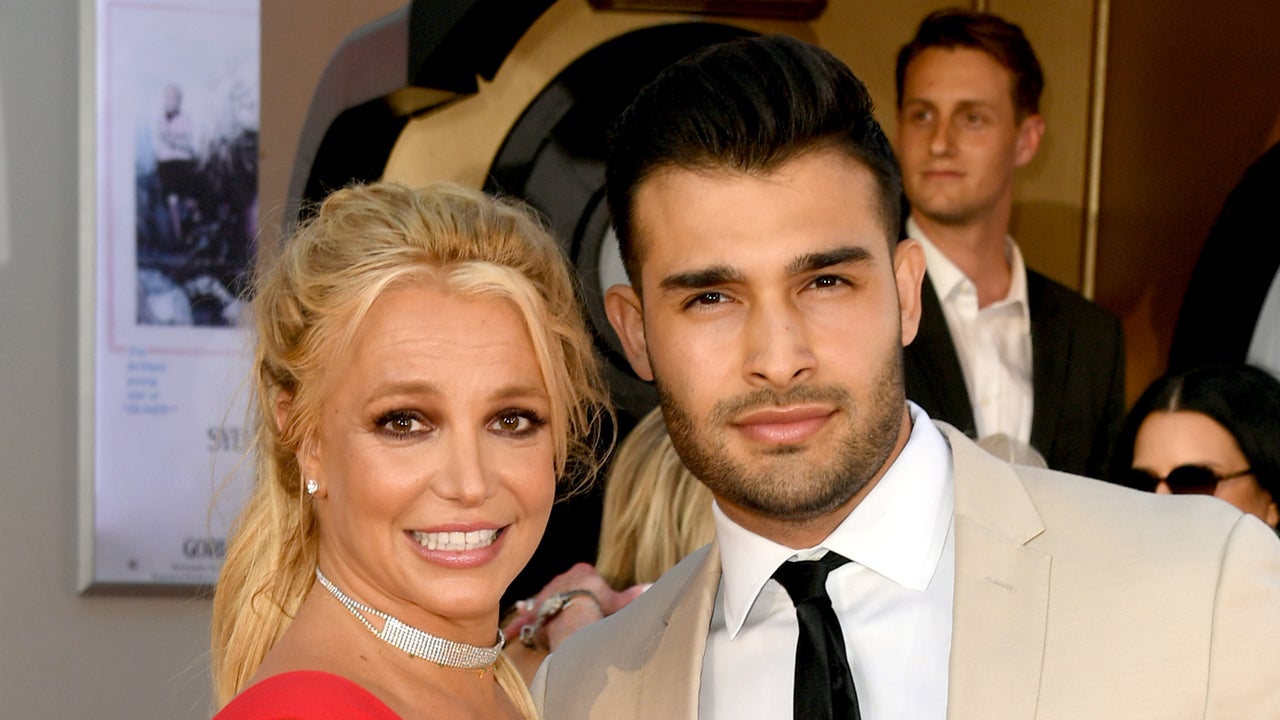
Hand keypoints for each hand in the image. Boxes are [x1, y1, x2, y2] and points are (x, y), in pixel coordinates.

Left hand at [503, 563, 647, 651]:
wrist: (576, 613)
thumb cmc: (599, 605)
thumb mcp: (619, 601)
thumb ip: (634, 595)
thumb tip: (652, 587)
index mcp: (582, 572)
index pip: (584, 575)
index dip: (588, 587)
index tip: (591, 597)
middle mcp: (561, 578)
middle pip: (563, 587)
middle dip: (565, 596)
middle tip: (570, 611)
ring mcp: (546, 592)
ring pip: (544, 599)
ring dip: (543, 607)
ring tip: (542, 616)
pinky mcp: (534, 609)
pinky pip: (525, 615)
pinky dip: (521, 619)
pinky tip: (514, 623)